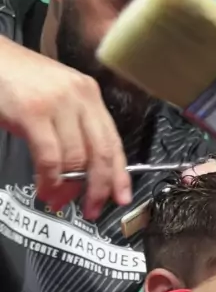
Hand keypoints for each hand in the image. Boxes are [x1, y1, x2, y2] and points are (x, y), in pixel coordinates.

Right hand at [0, 37, 130, 218]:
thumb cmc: (18, 82)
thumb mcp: (57, 100)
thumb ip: (76, 128)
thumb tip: (87, 171)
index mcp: (89, 94)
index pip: (113, 141)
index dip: (120, 175)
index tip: (121, 198)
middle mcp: (80, 97)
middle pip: (101, 154)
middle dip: (98, 189)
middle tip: (92, 210)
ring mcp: (58, 104)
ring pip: (76, 160)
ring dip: (68, 189)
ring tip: (58, 201)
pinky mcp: (34, 113)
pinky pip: (50, 159)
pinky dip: (50, 181)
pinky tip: (45, 189)